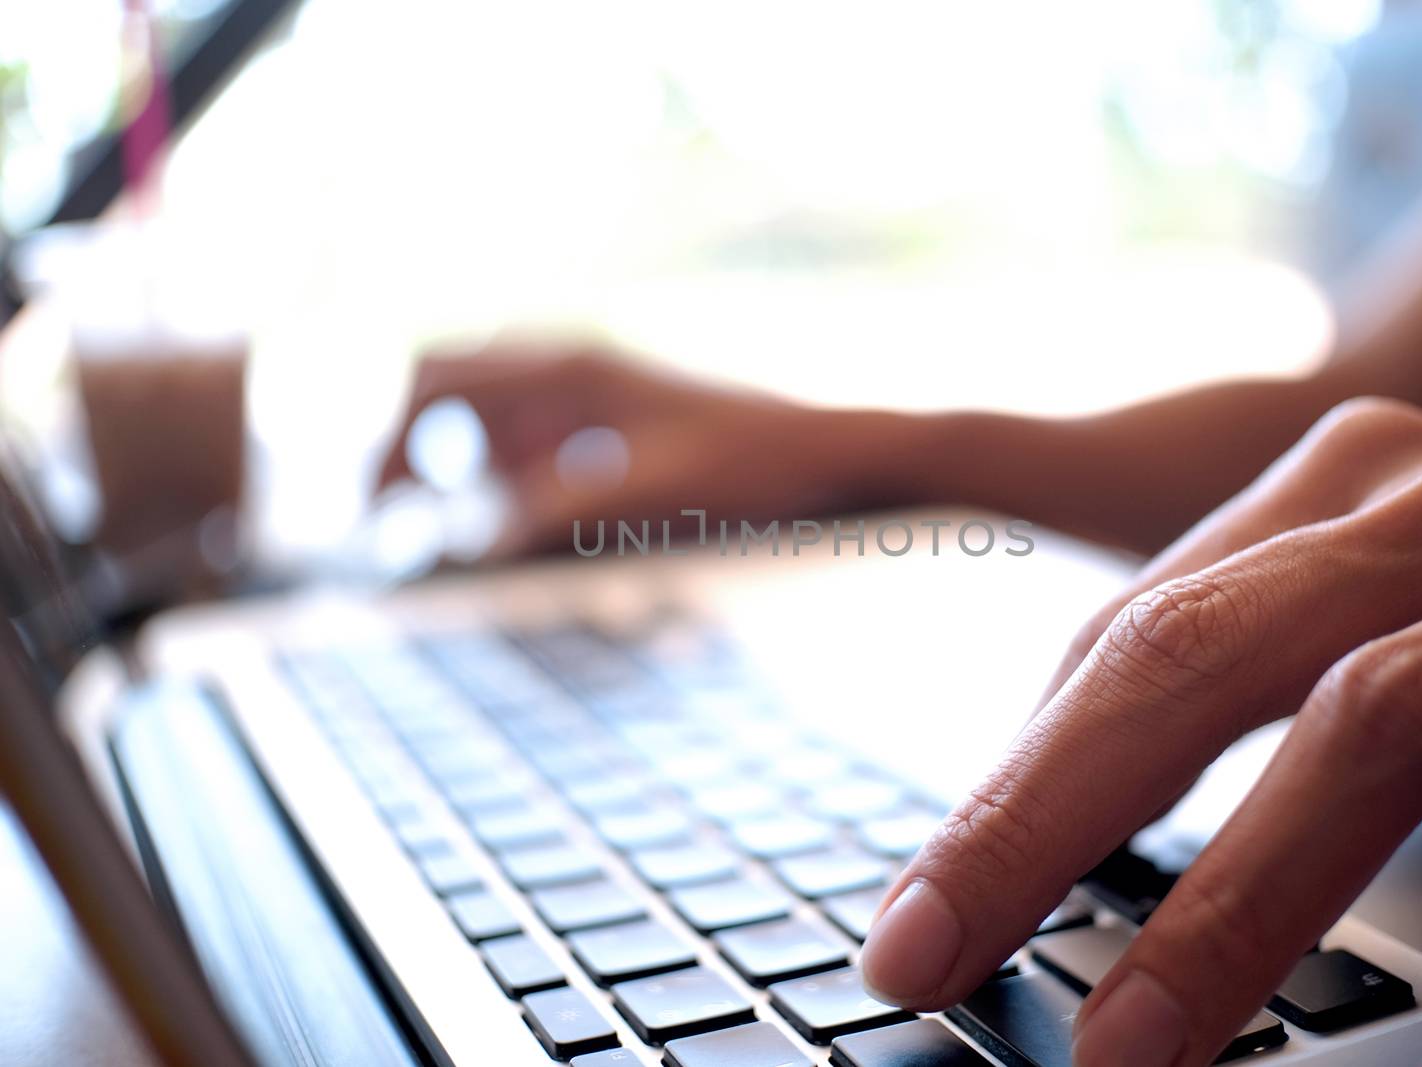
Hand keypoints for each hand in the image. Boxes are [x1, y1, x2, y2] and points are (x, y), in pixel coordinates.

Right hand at [377, 342, 909, 554]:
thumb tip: (472, 536)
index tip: (370, 502)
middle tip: (384, 516)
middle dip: (412, 448)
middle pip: (457, 389)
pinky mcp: (624, 417)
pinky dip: (508, 472)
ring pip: (497, 414)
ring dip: (459, 462)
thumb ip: (557, 508)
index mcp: (574, 367)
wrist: (830, 452)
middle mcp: (579, 364)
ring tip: (433, 523)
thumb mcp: (646, 492)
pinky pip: (540, 435)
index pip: (445, 382)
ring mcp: (601, 387)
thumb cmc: (747, 466)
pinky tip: (511, 518)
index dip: (394, 439)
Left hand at [859, 397, 1421, 1065]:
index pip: (1129, 635)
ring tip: (1127, 1051)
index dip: (1010, 786)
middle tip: (931, 957)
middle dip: (1042, 818)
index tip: (920, 915)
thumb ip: (1234, 677)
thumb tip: (1031, 820)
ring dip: (1234, 908)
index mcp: (1342, 487)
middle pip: (1195, 650)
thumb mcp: (1370, 615)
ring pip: (1373, 728)